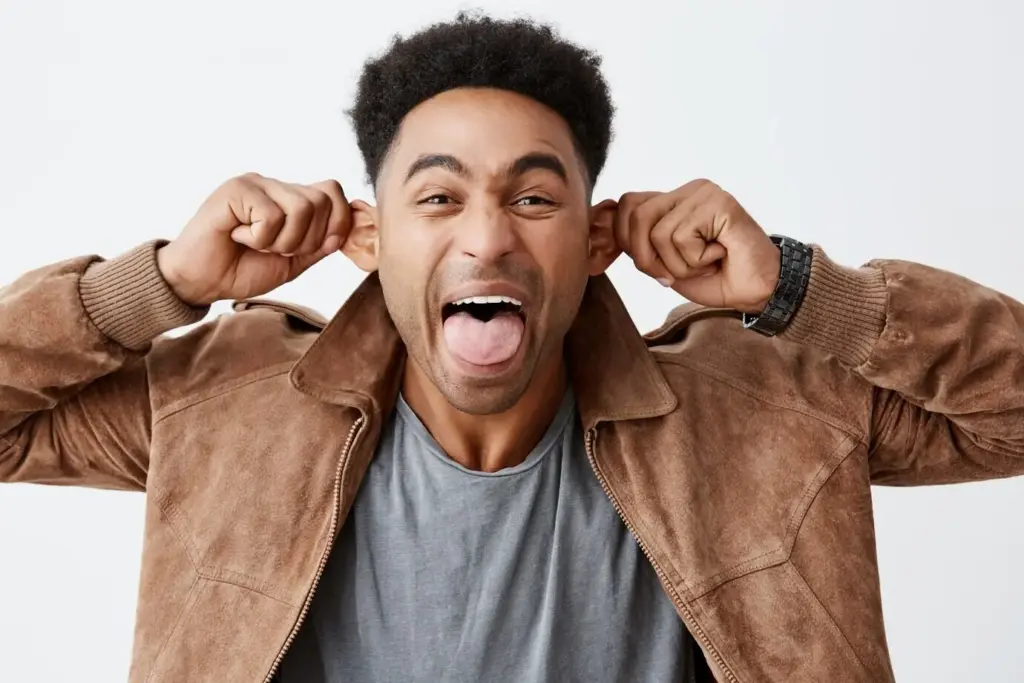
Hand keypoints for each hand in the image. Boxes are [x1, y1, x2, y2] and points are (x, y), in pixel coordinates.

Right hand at [156, 173, 350, 305]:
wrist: (201, 281)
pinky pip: (271, 215)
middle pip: (322, 201)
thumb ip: (320, 244)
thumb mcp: (293, 261)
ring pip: (301, 208)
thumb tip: (348, 230)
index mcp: (292, 198)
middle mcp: (276, 185)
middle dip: (306, 240)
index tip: (316, 248)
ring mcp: (257, 183)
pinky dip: (259, 237)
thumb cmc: (243, 269)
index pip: (333, 191)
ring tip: (256, 243)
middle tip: (275, 248)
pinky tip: (238, 236)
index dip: (337, 223)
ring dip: (283, 240)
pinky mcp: (237, 188)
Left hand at [615, 179, 780, 313]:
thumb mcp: (663, 265)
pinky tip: (719, 255)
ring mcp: (704, 193)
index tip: (651, 268)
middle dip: (648, 258)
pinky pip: (682, 237)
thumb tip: (601, 232)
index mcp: (672, 200)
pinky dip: (696, 260)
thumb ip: (638, 246)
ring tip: (704, 262)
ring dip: (678, 264)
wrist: (757, 290)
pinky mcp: (720, 203)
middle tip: (677, 273)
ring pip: (658, 233)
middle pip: (635, 216)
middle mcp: (687, 191)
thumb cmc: (714, 277)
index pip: (626, 205)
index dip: (625, 240)